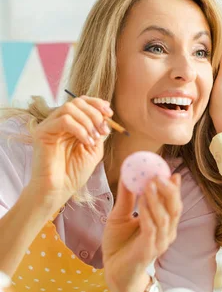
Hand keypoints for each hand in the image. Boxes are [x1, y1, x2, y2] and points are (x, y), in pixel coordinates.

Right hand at [28, 96, 112, 210]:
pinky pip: (64, 120)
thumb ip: (98, 132)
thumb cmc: (74, 173)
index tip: (110, 114)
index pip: (82, 102)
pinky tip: (86, 142)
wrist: (58, 190)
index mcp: (71, 124)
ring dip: (87, 121)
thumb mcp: (93, 149)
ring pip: (70, 108)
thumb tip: (105, 118)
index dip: (97, 104)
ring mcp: (50, 126)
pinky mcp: (42, 132)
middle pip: (77, 101)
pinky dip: (79, 129)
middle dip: (95, 113)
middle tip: (103, 130)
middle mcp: (59, 122)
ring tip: (94, 138)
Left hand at [102, 174, 181, 291]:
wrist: (113, 272)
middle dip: (169, 190)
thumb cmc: (119, 244)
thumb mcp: (121, 215)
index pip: (174, 203)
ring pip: (164, 218)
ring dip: (157, 199)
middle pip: (175, 208)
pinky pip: (151, 230)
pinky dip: (148, 214)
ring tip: (149, 183)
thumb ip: (127, 197)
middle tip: (158, 174)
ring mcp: (159, 243)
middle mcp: (166, 233)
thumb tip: (127, 173)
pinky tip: (141, 202)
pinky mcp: (148, 251)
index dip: (174, 188)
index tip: (171, 172)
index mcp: (163, 223)